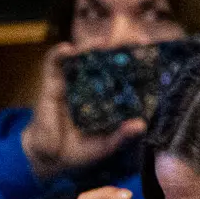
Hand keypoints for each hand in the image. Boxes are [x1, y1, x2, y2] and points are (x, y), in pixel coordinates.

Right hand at [23, 44, 146, 181]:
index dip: (136, 62)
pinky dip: (59, 54)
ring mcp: (71, 82)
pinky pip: (53, 64)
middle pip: (105, 60)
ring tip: (101, 41)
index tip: (150, 50)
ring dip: (90, 46)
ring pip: (81, 57)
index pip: (123, 75)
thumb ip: (121, 136)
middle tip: (133, 39)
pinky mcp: (51, 84)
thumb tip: (141, 125)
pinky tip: (67, 49)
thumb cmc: (79, 150)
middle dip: (118, 47)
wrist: (49, 159)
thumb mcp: (104, 146)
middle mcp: (91, 85)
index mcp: (107, 97)